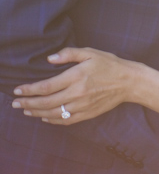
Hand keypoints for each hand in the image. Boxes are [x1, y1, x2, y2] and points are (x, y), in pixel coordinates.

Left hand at [12, 47, 129, 123]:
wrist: (128, 82)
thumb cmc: (109, 64)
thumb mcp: (90, 52)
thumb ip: (69, 54)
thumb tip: (49, 59)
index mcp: (76, 76)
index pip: (46, 87)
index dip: (29, 90)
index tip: (18, 91)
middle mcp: (77, 93)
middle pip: (46, 102)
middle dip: (28, 103)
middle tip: (15, 103)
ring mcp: (82, 105)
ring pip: (54, 113)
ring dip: (36, 113)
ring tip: (26, 111)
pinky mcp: (87, 114)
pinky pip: (66, 120)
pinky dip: (52, 120)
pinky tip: (44, 117)